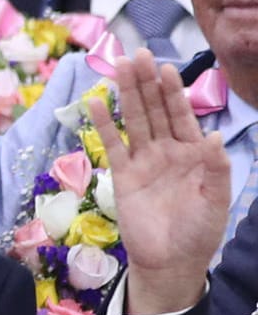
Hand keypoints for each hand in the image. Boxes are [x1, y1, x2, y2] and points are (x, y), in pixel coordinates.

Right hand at [92, 50, 229, 314]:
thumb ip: (216, 168)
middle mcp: (167, 151)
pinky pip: (113, 145)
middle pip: (155, 110)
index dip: (173, 92)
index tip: (165, 67)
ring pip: (134, 120)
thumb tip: (211, 137)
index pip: (182, 115)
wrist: (172, 261)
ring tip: (119, 66)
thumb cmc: (199, 231)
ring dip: (127, 94)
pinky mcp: (123, 175)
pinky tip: (97, 102)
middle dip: (147, 82)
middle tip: (137, 54)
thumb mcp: (217, 200)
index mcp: (193, 154)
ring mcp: (143, 161)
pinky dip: (105, 124)